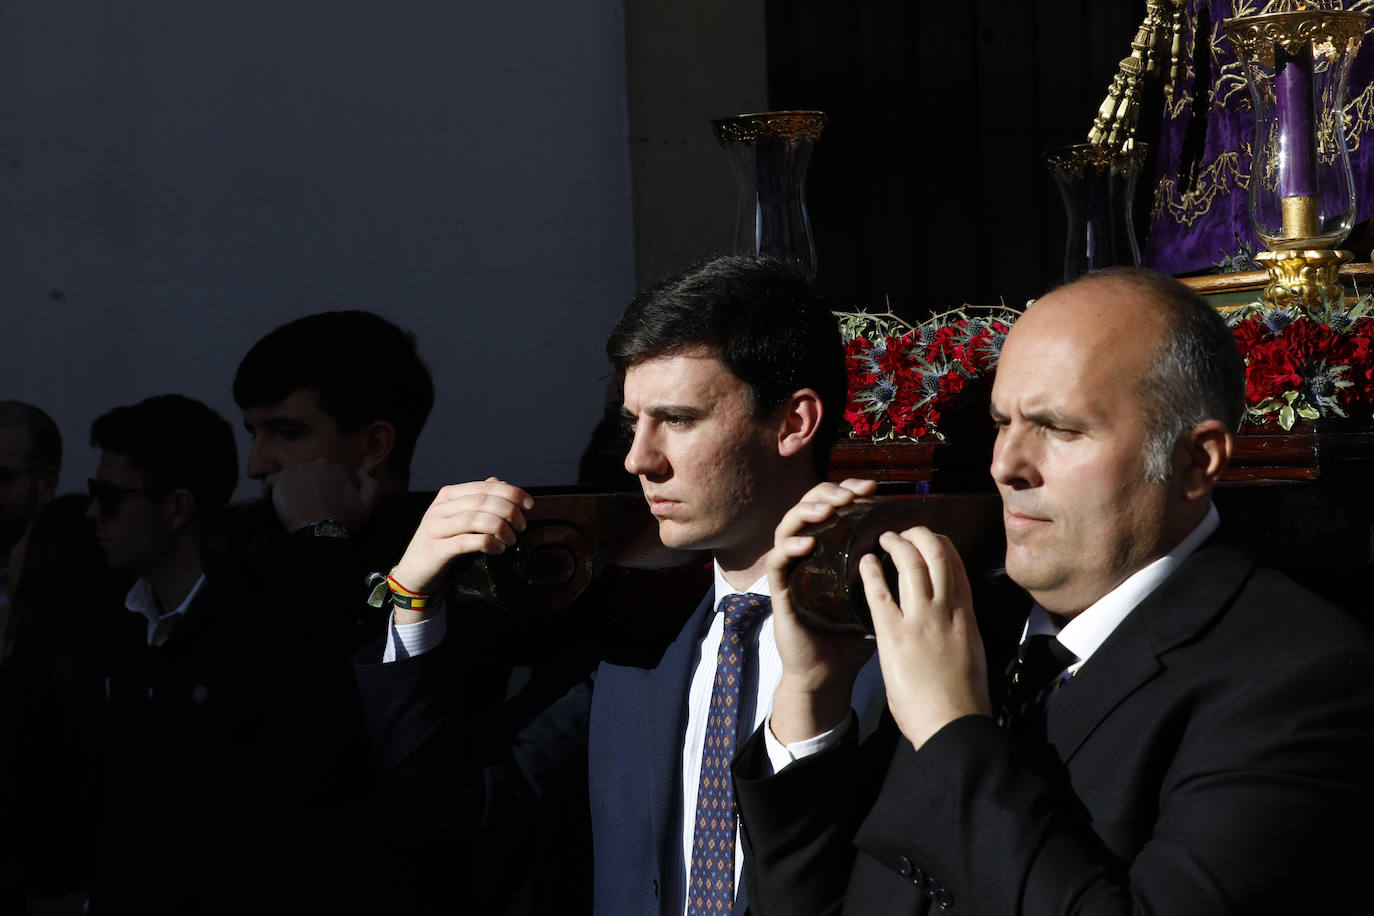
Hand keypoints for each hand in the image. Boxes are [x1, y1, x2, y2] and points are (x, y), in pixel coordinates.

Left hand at [266, 459, 379, 533]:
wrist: (320, 532)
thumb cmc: (343, 520)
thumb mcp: (367, 505)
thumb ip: (371, 484)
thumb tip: (360, 470)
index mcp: (335, 468)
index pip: (325, 474)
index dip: (323, 488)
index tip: (321, 501)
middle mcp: (316, 464)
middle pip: (308, 473)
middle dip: (307, 485)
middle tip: (306, 504)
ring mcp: (297, 471)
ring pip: (291, 476)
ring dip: (290, 487)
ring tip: (292, 505)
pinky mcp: (280, 480)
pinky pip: (271, 481)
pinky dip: (271, 489)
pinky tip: (274, 501)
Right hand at [390, 477, 532, 616]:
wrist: (415, 572)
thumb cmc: (443, 543)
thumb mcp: (458, 518)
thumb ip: (477, 500)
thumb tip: (500, 482)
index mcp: (447, 496)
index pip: (484, 487)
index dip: (511, 493)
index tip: (529, 504)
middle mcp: (440, 508)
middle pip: (482, 502)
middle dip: (509, 511)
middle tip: (521, 526)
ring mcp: (436, 528)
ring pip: (476, 520)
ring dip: (501, 528)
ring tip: (511, 539)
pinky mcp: (436, 549)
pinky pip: (467, 542)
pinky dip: (488, 543)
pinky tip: (498, 549)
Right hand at [767, 478, 877, 744]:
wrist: (829, 675)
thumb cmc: (854, 637)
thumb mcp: (879, 598)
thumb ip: (892, 574)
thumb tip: (926, 552)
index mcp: (833, 550)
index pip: (838, 509)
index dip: (853, 494)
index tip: (874, 490)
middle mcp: (809, 554)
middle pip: (811, 507)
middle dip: (831, 493)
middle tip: (850, 494)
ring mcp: (792, 570)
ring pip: (789, 526)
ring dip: (807, 511)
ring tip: (827, 509)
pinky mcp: (779, 592)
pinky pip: (777, 562)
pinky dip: (789, 548)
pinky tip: (807, 543)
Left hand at [862, 526, 989, 750]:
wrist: (954, 725)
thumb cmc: (962, 698)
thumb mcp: (970, 652)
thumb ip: (959, 629)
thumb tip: (948, 619)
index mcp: (967, 616)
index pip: (957, 566)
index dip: (941, 544)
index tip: (928, 538)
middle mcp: (947, 611)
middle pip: (936, 554)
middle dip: (919, 535)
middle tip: (903, 532)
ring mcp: (922, 621)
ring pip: (911, 563)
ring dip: (895, 544)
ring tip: (883, 539)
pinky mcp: (896, 637)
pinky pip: (880, 593)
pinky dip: (871, 572)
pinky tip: (863, 563)